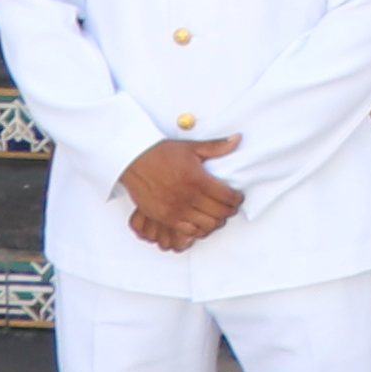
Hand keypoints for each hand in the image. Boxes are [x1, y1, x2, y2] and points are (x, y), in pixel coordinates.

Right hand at [118, 136, 245, 251]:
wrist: (133, 161)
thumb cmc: (161, 153)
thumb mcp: (191, 148)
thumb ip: (216, 147)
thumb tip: (236, 140)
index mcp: (198, 179)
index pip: (227, 196)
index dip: (236, 199)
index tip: (237, 198)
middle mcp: (188, 197)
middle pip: (220, 213)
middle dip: (229, 211)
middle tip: (230, 206)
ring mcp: (176, 210)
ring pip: (207, 225)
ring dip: (216, 221)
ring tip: (217, 215)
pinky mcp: (165, 218)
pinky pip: (188, 231)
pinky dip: (199, 230)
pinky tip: (201, 222)